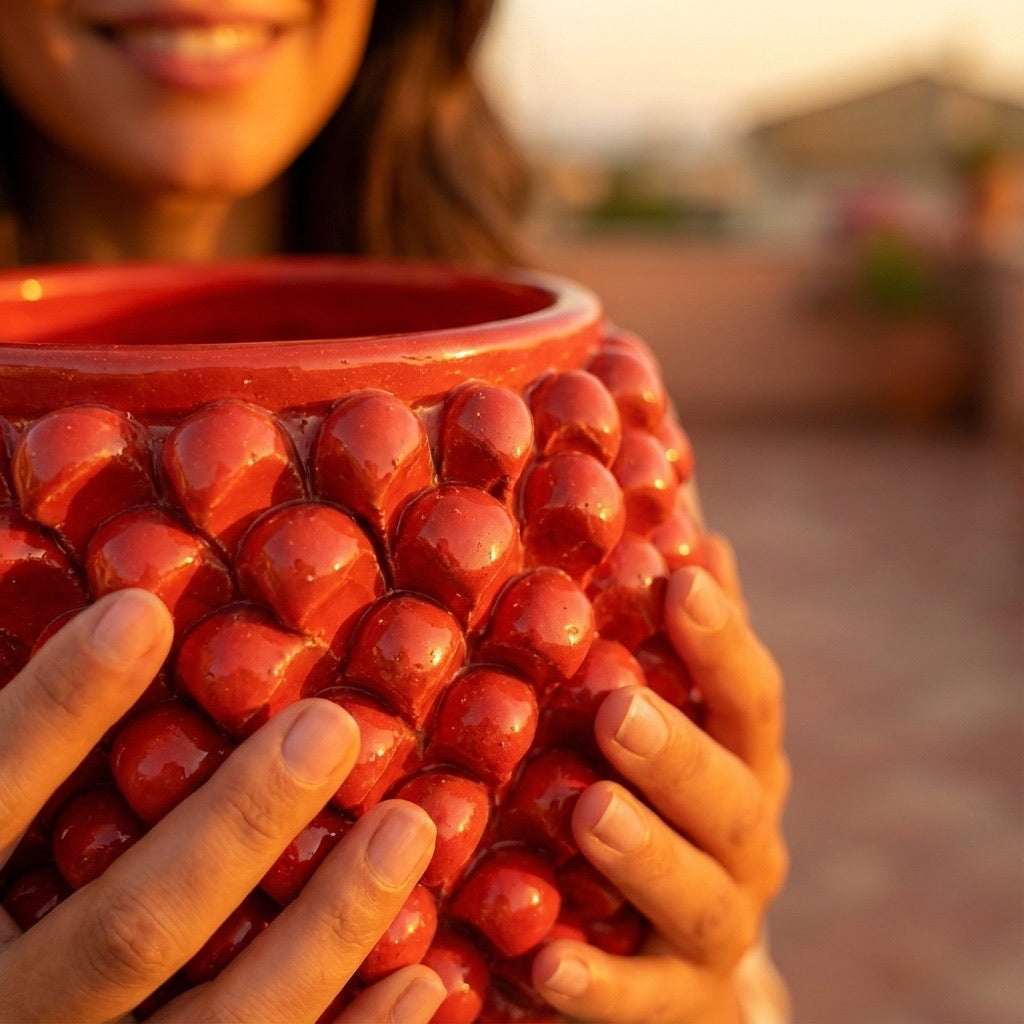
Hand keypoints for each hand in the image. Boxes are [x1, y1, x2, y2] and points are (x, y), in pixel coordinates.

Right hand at [0, 589, 445, 1022]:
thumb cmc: (2, 906)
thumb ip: (24, 758)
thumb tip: (108, 619)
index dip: (58, 711)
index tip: (142, 615)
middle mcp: (12, 1012)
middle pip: (132, 930)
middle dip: (240, 824)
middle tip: (330, 729)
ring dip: (330, 929)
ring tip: (408, 830)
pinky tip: (424, 979)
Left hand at [532, 535, 789, 1023]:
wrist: (680, 962)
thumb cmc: (666, 811)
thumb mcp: (680, 727)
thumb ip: (687, 646)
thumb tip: (699, 539)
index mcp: (744, 768)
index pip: (750, 701)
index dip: (722, 642)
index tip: (679, 582)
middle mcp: (745, 846)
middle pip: (733, 799)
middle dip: (680, 754)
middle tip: (619, 711)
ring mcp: (715, 932)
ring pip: (700, 899)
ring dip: (648, 856)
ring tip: (591, 812)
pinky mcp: (676, 1005)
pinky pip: (640, 1000)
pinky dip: (597, 984)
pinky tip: (544, 959)